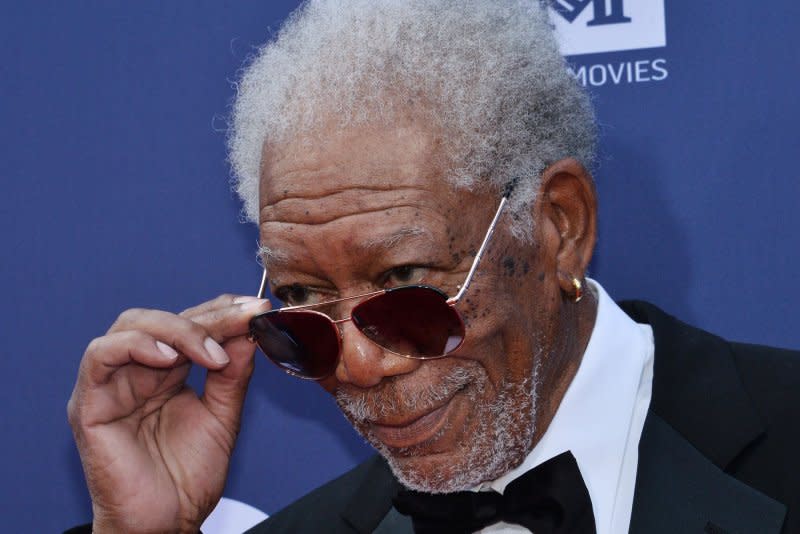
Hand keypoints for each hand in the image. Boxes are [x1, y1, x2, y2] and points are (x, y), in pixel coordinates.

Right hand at [67, 294, 269, 532]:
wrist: (165, 524)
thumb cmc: (187, 477)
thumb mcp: (222, 417)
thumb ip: (232, 375)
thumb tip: (247, 331)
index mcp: (166, 371)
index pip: (190, 322)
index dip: (222, 311)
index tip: (258, 309)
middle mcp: (137, 371)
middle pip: (164, 317)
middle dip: (208, 316)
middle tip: (243, 320)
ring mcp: (111, 385)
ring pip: (132, 325)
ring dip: (177, 329)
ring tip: (211, 352)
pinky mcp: (89, 404)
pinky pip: (100, 356)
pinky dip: (136, 346)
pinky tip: (169, 358)